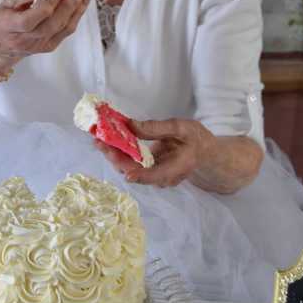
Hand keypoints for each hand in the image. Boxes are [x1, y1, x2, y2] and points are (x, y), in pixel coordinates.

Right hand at [0, 0, 90, 70]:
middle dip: (67, 4)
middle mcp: (25, 39)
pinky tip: (82, 2)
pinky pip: (66, 30)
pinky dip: (76, 15)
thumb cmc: (0, 23)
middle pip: (51, 24)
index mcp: (9, 26)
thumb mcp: (5, 4)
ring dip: (77, 7)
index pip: (28, 21)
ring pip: (63, 27)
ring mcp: (39, 45)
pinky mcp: (49, 46)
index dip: (44, 6)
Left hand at [93, 117, 216, 188]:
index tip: (128, 173)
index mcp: (176, 168)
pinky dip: (118, 152)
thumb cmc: (197, 140)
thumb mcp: (182, 128)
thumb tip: (130, 125)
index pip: (157, 176)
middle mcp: (162, 177)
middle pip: (135, 172)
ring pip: (129, 168)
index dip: (141, 176)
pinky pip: (130, 164)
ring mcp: (153, 176)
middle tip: (99, 141)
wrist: (204, 155)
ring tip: (98, 138)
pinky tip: (108, 141)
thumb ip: (157, 128)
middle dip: (115, 157)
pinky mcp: (147, 170)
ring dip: (113, 154)